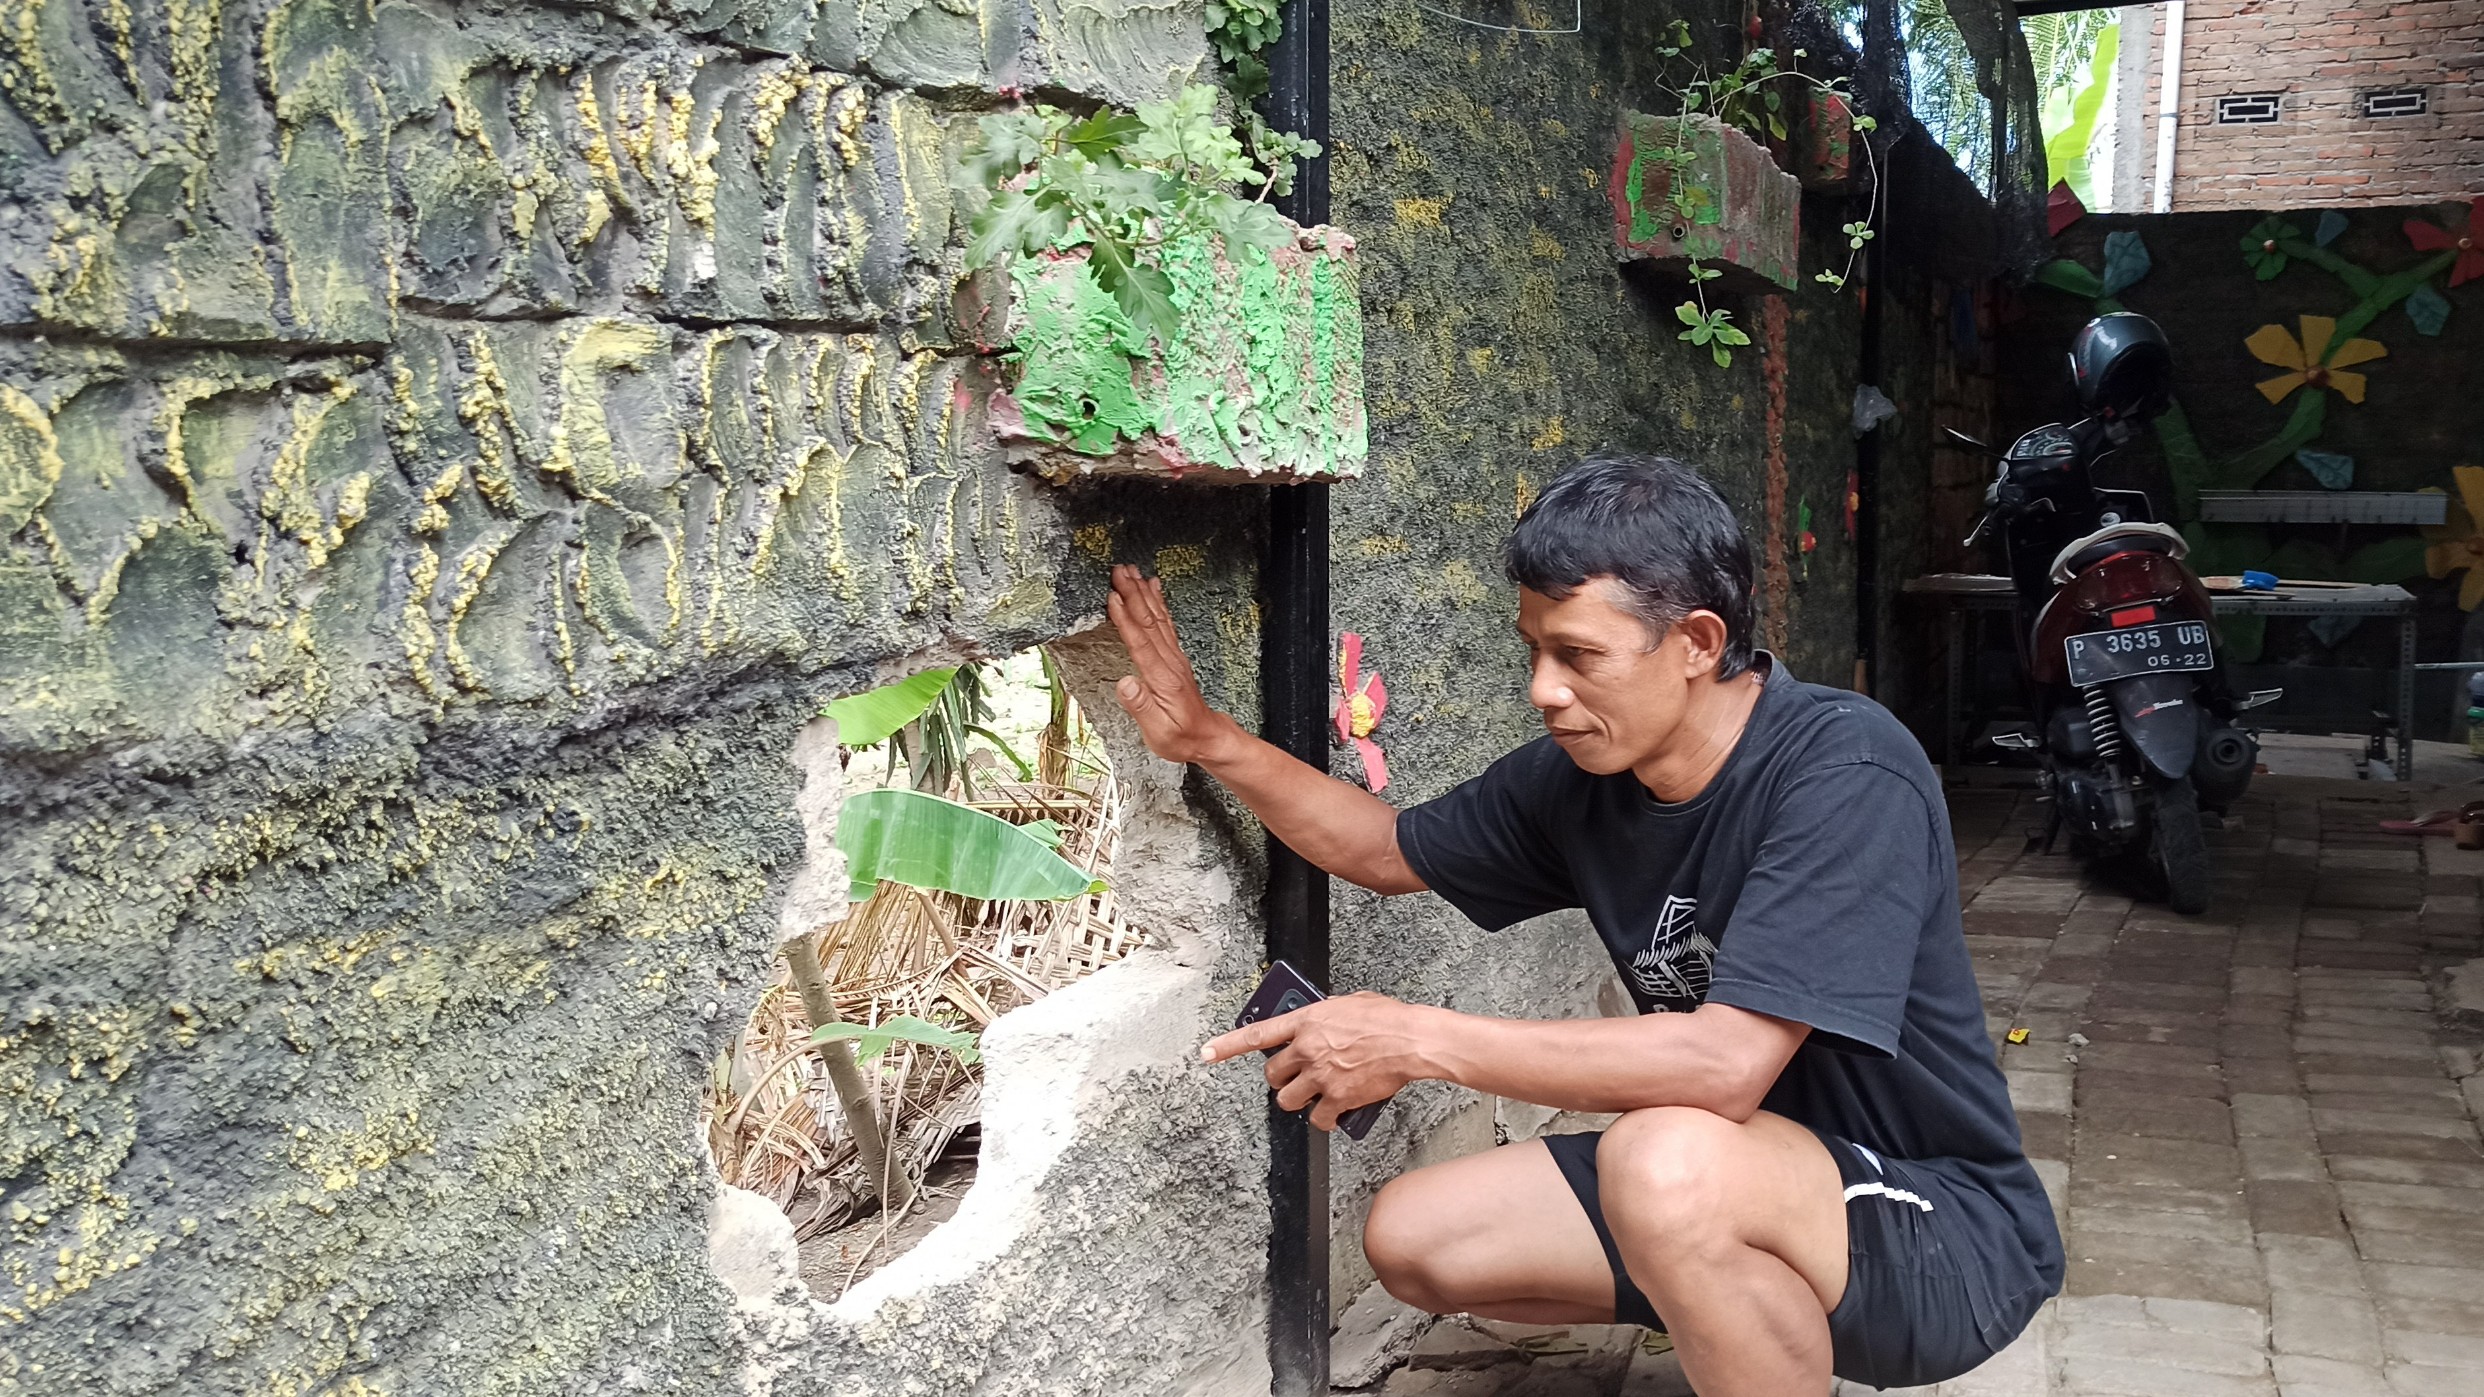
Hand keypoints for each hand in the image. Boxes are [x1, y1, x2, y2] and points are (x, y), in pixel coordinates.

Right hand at [1107, 564, 1239, 766]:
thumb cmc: (1181, 737)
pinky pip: (1165, 622)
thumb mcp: (1158, 732)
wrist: (1207, 736)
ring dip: (1143, 592)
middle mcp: (1170, 662)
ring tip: (1131, 571)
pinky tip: (1153, 587)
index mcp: (1162, 678)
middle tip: (1118, 571)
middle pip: (1148, 621)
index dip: (1125, 619)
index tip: (1112, 597)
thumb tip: (1125, 683)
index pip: (1140, 643)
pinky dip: (1158, 602)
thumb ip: (1141, 707)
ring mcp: (1174, 656)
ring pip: (1157, 617)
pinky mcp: (1175, 656)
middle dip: (1133, 593)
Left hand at [1201, 991, 1430, 1131]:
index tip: (1207, 1053)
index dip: (1227, 1045)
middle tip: (1295, 1078)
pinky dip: (1324, 1120)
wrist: (1412, 1041)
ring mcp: (1320, 1075)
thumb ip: (1326, 1014)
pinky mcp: (1338, 1097)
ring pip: (1288, 1100)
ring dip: (1297, 1100)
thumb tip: (1319, 1022)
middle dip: (1280, 1078)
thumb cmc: (1388, 1019)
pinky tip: (1335, 1113)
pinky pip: (1318, 1119)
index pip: (1257, 1034)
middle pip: (1272, 1074)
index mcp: (1307, 1020)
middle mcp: (1308, 1048)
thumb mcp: (1349, 1003)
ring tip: (1313, 1095)